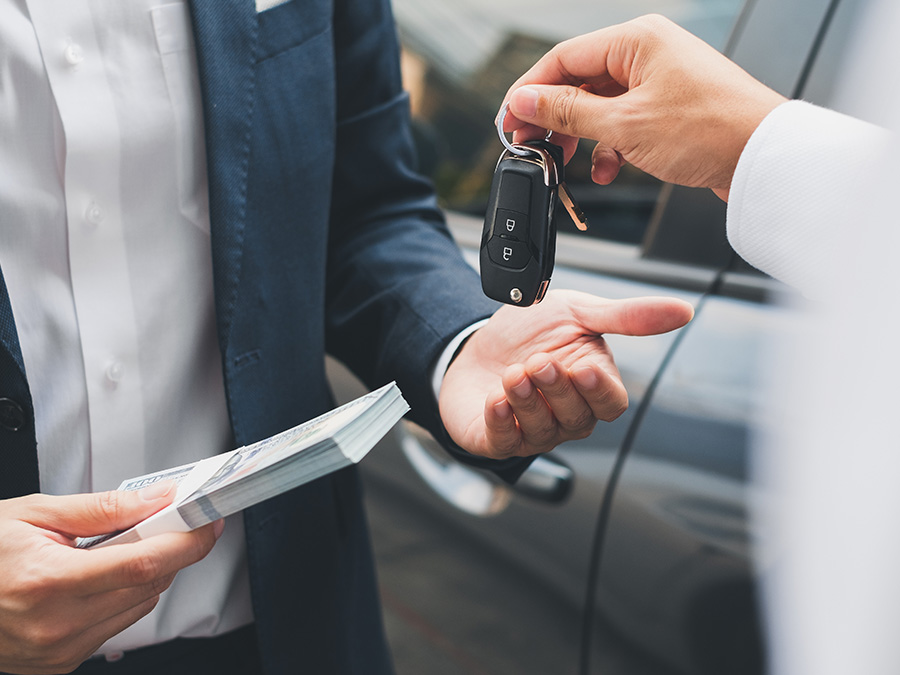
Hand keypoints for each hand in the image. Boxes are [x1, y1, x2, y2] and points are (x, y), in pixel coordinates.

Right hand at [0, 486, 220, 673]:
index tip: (209, 521)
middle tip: (163, 522)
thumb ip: (105, 508)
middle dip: (169, 550)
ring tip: (109, 552)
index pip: (146, 563)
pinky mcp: (60, 664)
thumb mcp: (35, 514)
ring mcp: (59, 651)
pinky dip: (121, 598)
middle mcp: (57, 625)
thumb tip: (160, 496)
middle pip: (150, 585)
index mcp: (49, 582)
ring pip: (140, 607)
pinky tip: (94, 580)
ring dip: (145, 574)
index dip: (188, 540)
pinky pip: (115, 627)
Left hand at [439, 290, 692, 458]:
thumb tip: (684, 310)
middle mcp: (566, 416)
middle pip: (577, 418)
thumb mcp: (578, 312)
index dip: (599, 390)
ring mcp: (532, 431)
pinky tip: (495, 400)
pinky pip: (503, 441)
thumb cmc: (531, 332)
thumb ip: (627, 316)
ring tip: (512, 373)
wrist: (476, 342)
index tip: (583, 368)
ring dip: (526, 402)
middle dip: (557, 390)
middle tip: (539, 361)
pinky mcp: (495, 439)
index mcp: (591, 387)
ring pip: (541, 431)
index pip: (611, 403)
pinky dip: (499, 422)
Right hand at [500, 14, 786, 199]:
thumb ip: (566, 113)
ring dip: (582, 138)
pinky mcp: (670, 108)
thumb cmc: (710, 131)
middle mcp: (647, 53)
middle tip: (532, 146)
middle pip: (580, 82)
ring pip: (601, 106)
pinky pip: (624, 122)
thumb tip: (524, 101)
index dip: (529, 92)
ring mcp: (660, 80)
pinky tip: (608, 170)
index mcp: (636, 40)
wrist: (764, 159)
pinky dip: (610, 147)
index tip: (509, 122)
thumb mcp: (624, 125)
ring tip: (569, 163)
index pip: (563, 59)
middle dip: (554, 119)